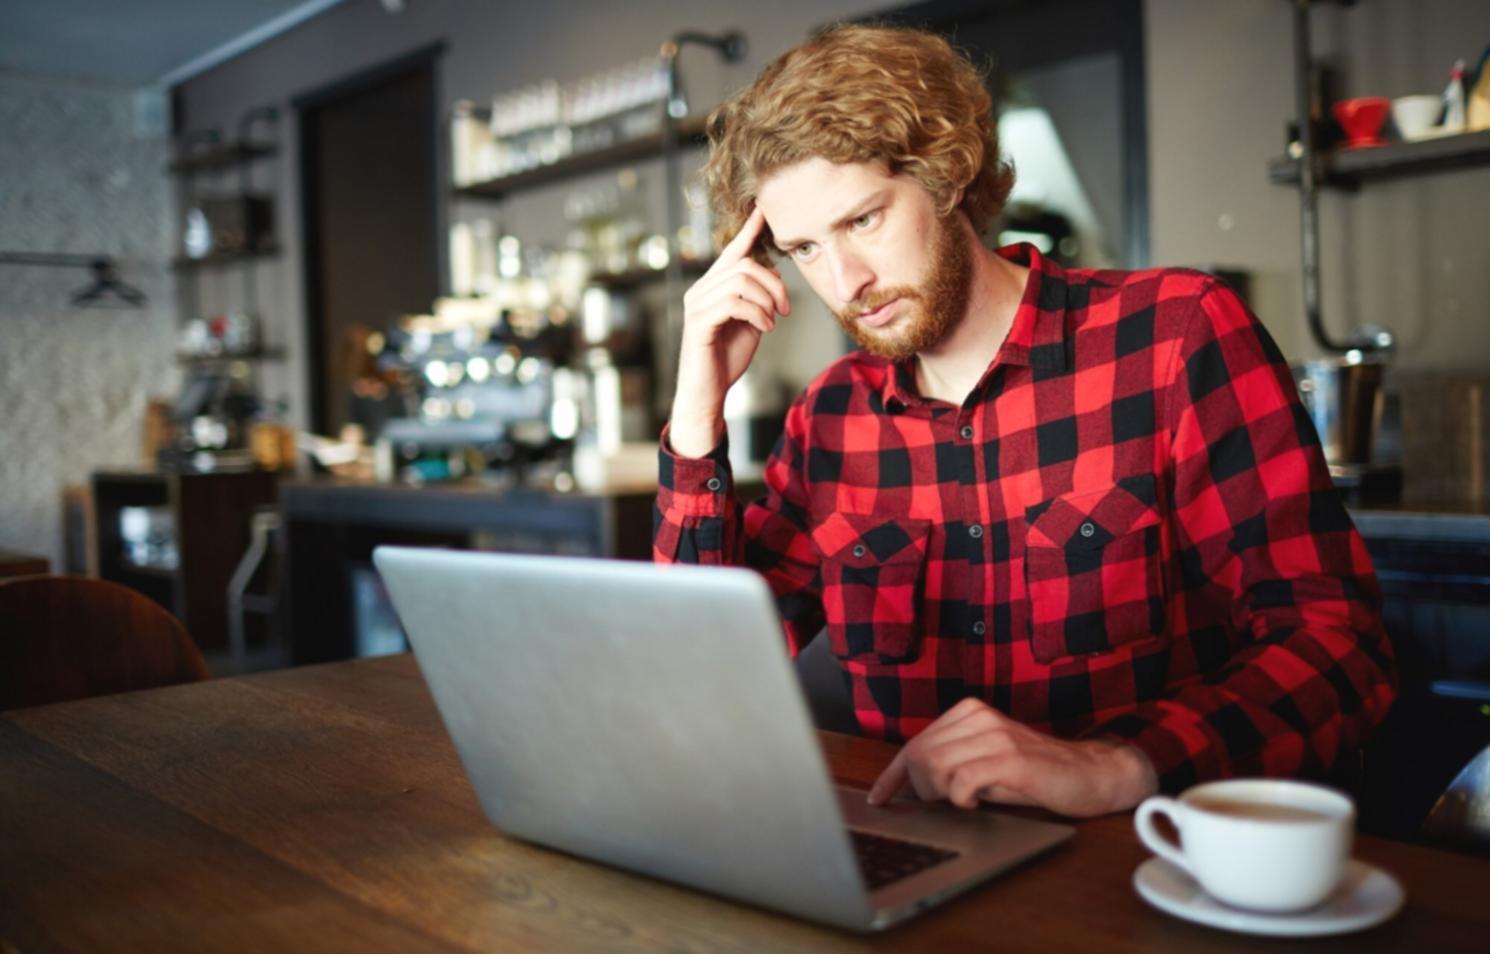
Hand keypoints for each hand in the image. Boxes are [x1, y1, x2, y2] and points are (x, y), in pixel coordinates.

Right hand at [669, 206, 790, 457]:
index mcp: (711, 287)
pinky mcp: (698, 323)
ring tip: (772, 322)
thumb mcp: (750, 321)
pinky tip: (764, 329)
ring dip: (767, 302)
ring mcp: (696, 305)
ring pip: (741, 281)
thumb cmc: (727, 359)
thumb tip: (774, 275)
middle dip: (775, 285)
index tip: (764, 209)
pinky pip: (734, 303)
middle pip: (745, 265)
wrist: (708, 394)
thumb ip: (757, 297)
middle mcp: (699, 290)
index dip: (749, 230)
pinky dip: (757, 314)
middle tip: (785, 309)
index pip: (733, 252)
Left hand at [865, 698, 1157, 816]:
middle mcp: (979, 717)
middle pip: (919, 755)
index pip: (915, 743)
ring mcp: (996, 735)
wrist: (1091, 774)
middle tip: (944, 802)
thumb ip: (952, 764)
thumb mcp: (987, 763)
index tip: (879, 798)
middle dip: (921, 788)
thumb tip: (913, 784)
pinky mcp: (1012, 758)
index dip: (892, 775)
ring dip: (940, 793)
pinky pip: (962, 780)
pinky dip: (960, 798)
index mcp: (969, 713)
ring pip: (935, 766)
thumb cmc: (1037, 773)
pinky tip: (976, 802)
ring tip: (964, 800)